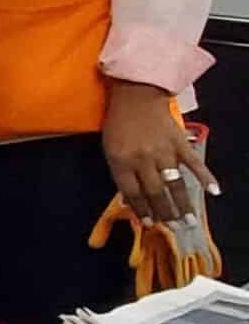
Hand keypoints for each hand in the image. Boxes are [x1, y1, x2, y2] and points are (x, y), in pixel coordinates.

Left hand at [102, 78, 216, 224]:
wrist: (136, 96)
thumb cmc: (119, 124)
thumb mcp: (110, 149)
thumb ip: (121, 173)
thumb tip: (131, 200)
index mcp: (121, 161)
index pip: (132, 193)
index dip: (141, 210)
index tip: (149, 223)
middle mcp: (143, 159)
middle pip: (155, 192)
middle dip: (164, 212)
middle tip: (172, 227)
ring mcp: (163, 151)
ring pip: (174, 184)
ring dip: (183, 204)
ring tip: (188, 220)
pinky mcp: (180, 143)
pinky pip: (194, 163)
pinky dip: (205, 177)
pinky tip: (214, 191)